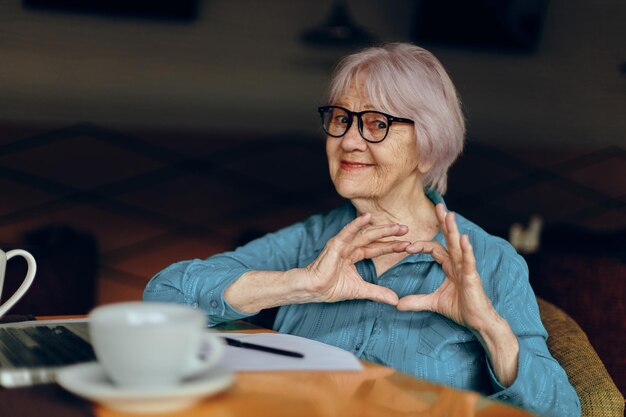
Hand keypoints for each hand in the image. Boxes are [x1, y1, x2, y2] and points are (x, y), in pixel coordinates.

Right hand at [304, 212, 409, 304]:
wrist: (313, 290)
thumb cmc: (331, 288)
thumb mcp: (360, 290)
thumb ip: (377, 293)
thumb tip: (395, 301)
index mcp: (354, 255)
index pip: (377, 249)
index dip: (392, 246)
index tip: (408, 244)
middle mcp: (350, 247)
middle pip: (374, 238)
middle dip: (390, 234)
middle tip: (407, 229)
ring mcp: (343, 244)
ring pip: (365, 234)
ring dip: (381, 229)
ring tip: (396, 227)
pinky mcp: (335, 245)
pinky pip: (347, 232)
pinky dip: (356, 224)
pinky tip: (367, 217)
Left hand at [397, 204, 497, 330]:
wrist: (479, 322)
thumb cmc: (462, 309)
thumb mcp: (434, 303)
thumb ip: (417, 301)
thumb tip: (397, 305)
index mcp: (450, 266)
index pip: (435, 249)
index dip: (421, 246)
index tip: (406, 247)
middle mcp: (459, 263)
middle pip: (449, 239)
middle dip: (444, 223)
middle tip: (438, 205)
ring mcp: (466, 269)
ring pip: (459, 245)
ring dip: (453, 230)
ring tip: (449, 215)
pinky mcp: (472, 277)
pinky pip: (469, 261)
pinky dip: (467, 250)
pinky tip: (464, 239)